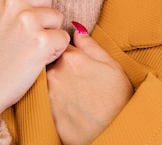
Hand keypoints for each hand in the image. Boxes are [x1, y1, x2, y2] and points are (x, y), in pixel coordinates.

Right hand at [0, 0, 69, 132]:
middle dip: (43, 15)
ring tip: (29, 47)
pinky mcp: (42, 42)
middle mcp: (11, 2)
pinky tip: (38, 58)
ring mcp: (27, 21)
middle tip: (25, 35)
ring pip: (57, 16)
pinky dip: (55, 50)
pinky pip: (63, 37)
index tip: (33, 3)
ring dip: (49, 33)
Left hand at [47, 25, 132, 144]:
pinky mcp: (45, 113)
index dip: (68, 54)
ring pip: (45, 82)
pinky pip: (42, 100)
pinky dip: (52, 102)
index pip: (59, 46)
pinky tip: (67, 108)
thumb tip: (76, 29)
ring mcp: (48, 95)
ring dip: (54, 86)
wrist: (116, 133)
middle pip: (49, 63)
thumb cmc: (118, 99)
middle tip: (78, 83)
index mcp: (71, 58)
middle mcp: (55, 73)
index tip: (78, 64)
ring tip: (74, 96)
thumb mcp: (112, 65)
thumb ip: (90, 45)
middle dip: (59, 69)